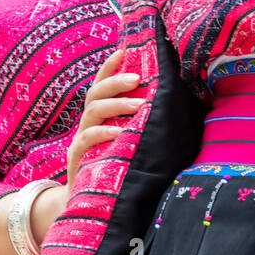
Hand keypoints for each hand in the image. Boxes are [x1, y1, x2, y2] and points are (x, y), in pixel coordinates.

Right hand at [29, 50, 142, 244]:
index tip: (123, 51)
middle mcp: (88, 123)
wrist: (91, 203)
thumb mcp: (129, 142)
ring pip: (92, 111)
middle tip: (137, 78)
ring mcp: (81, 139)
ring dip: (116, 104)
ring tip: (138, 104)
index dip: (109, 67)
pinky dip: (104, 132)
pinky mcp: (77, 157)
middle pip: (96, 93)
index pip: (102, 85)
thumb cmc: (117, 167)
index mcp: (100, 116)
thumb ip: (143, 124)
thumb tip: (176, 105)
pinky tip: (120, 132)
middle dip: (115, 81)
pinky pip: (87, 138)